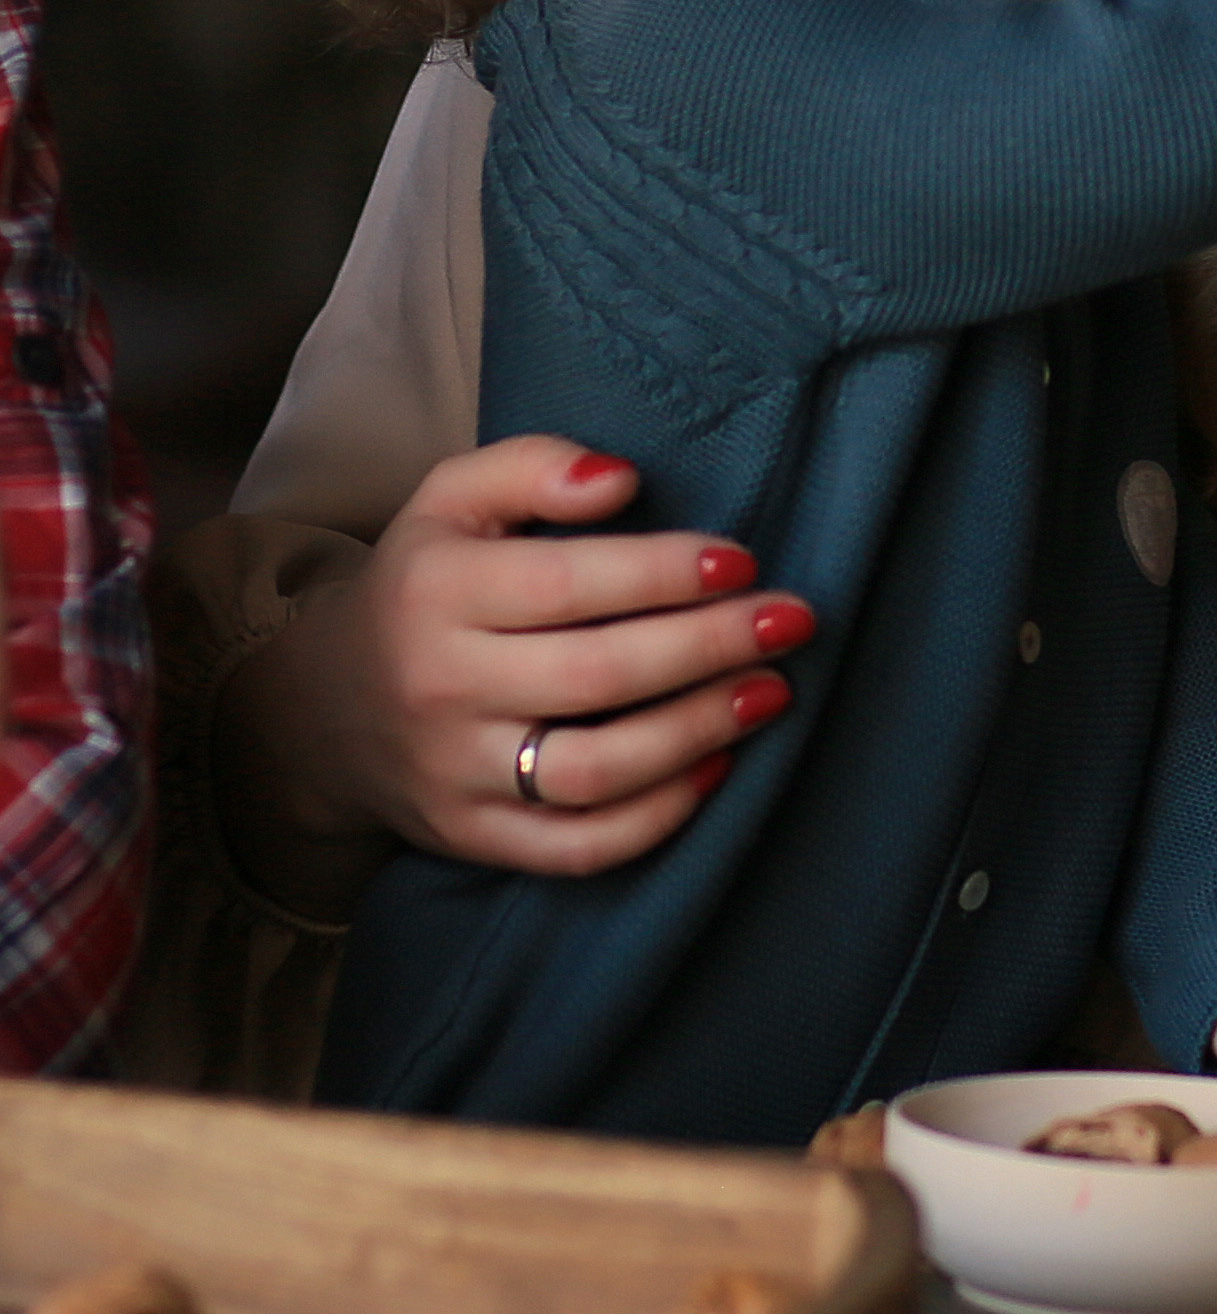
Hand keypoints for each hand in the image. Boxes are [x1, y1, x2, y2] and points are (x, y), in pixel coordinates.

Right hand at [215, 434, 814, 897]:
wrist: (326, 705)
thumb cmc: (427, 580)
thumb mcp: (452, 497)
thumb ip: (533, 466)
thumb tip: (620, 479)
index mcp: (436, 591)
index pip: (565, 585)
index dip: (663, 574)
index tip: (742, 562)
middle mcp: (440, 687)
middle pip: (597, 676)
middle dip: (710, 647)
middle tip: (793, 620)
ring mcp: (455, 774)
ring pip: (594, 771)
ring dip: (699, 732)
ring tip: (773, 692)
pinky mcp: (473, 837)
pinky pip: (577, 847)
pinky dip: (657, 816)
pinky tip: (718, 766)